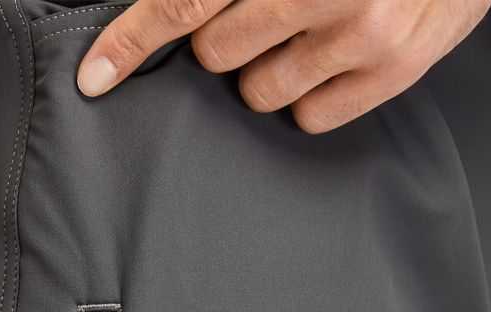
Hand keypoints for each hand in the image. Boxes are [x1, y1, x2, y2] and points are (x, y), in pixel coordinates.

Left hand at [77, 0, 490, 131]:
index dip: (133, 40)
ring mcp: (364, 31)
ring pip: (260, 92)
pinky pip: (310, 118)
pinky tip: (332, 60)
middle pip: (217, 51)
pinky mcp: (395, 69)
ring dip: (266, 69)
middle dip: (224, 38)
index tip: (95, 77)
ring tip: (305, 32)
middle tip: (262, 13)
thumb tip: (187, 13)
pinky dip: (308, 97)